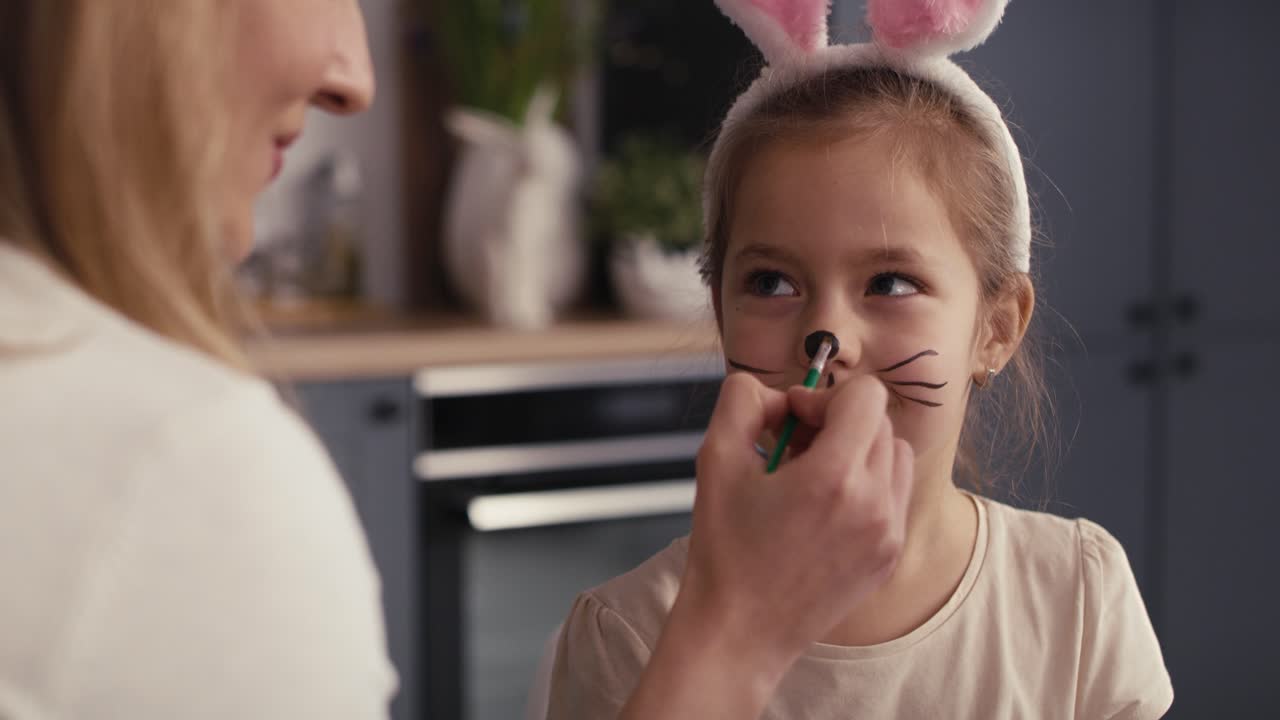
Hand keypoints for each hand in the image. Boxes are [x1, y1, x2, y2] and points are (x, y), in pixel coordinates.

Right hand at [620, 373, 912, 718]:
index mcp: (835, 477)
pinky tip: (824, 509)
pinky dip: (866, 487)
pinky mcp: (889, 557)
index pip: (865, 395)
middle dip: (836, 422)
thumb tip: (777, 392)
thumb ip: (743, 400)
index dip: (823, 395)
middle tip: (792, 448)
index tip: (792, 419)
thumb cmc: (724, 549)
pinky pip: (894, 496)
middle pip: (879, 422)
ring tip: (812, 477)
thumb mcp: (716, 458)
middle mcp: (874, 504)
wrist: (739, 630)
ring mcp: (888, 534)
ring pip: (895, 456)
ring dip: (858, 451)